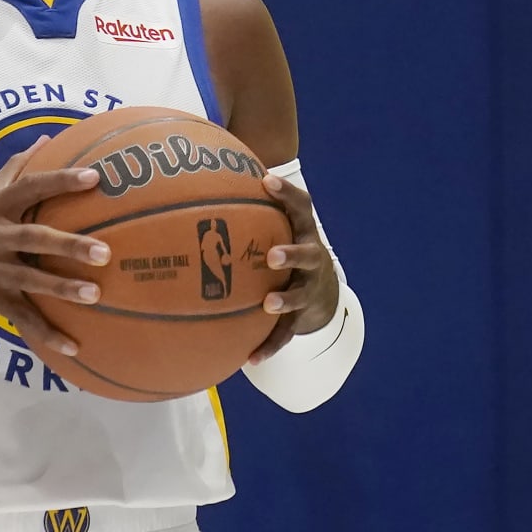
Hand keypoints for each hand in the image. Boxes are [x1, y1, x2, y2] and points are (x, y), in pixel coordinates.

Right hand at [0, 139, 109, 357]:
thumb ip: (14, 168)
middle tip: (105, 251)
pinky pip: (22, 316)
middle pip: (36, 237)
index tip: (95, 178)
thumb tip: (44, 138)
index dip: (62, 181)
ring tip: (96, 294)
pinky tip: (73, 345)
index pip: (31, 187)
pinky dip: (47, 333)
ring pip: (32, 279)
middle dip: (70, 245)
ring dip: (63, 288)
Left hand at [248, 171, 341, 363]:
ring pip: (299, 296)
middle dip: (291, 254)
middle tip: (272, 255)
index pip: (301, 208)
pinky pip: (284, 334)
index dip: (286, 193)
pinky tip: (249, 359)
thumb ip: (250, 203)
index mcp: (303, 232)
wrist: (323, 292)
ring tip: (267, 304)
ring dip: (285, 300)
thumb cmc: (287, 247)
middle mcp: (311, 260)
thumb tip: (207, 172)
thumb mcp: (278, 225)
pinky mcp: (300, 318)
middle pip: (307, 255)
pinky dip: (268, 347)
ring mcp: (308, 290)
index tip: (266, 181)